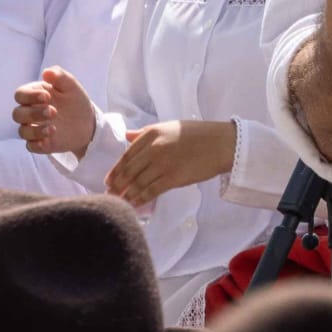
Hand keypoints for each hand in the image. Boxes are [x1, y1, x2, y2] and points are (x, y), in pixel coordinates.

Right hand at [12, 65, 96, 157]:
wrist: (88, 123)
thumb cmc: (75, 101)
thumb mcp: (72, 87)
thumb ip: (60, 77)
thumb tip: (46, 72)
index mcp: (35, 95)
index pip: (20, 94)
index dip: (29, 96)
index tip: (47, 96)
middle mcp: (30, 112)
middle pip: (18, 114)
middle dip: (33, 113)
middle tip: (53, 112)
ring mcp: (33, 128)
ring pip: (22, 131)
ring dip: (35, 130)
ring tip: (53, 128)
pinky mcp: (39, 143)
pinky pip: (30, 146)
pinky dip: (37, 144)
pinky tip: (47, 141)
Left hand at [105, 119, 235, 206]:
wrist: (223, 143)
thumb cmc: (198, 134)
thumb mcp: (170, 127)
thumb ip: (145, 132)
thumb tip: (126, 136)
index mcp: (152, 134)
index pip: (126, 155)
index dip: (115, 171)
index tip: (108, 181)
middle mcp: (154, 148)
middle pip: (129, 171)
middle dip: (117, 185)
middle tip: (110, 195)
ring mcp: (163, 163)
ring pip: (137, 183)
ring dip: (126, 195)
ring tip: (119, 202)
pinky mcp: (173, 178)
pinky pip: (150, 191)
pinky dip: (140, 199)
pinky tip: (134, 204)